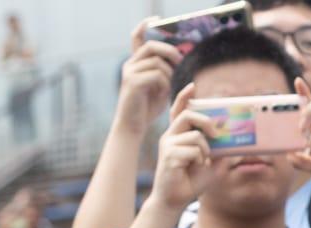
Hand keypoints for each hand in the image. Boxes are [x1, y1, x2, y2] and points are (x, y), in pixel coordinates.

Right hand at [115, 20, 182, 135]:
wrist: (132, 126)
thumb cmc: (147, 108)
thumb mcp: (160, 87)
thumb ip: (166, 73)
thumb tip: (179, 60)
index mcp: (136, 63)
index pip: (137, 37)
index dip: (144, 25)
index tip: (155, 19)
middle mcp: (130, 64)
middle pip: (152, 46)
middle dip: (169, 51)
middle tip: (180, 61)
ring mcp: (130, 72)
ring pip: (157, 62)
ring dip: (169, 74)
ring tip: (168, 87)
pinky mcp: (133, 82)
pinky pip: (156, 75)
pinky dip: (164, 84)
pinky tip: (163, 94)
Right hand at [149, 85, 217, 211]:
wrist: (173, 201)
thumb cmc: (190, 182)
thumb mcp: (210, 164)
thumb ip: (219, 151)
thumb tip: (232, 140)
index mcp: (177, 135)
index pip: (179, 110)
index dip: (184, 97)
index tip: (193, 86)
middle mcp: (170, 136)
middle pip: (187, 115)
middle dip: (206, 121)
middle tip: (217, 133)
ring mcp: (168, 145)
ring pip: (195, 136)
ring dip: (205, 150)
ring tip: (202, 162)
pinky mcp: (169, 156)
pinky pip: (192, 151)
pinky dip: (199, 160)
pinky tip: (194, 169)